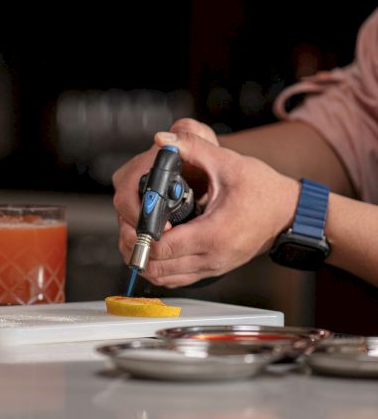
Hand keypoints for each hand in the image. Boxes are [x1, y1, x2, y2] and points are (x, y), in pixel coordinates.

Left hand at [115, 126, 299, 287]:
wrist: (288, 213)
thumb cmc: (262, 189)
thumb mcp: (229, 163)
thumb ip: (193, 149)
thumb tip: (163, 139)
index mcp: (213, 234)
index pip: (162, 248)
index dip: (141, 235)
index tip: (135, 217)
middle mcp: (212, 258)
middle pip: (158, 267)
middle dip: (136, 248)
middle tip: (129, 226)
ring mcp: (213, 267)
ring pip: (165, 278)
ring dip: (145, 259)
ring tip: (139, 235)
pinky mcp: (214, 269)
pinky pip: (177, 278)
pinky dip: (160, 267)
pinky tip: (155, 247)